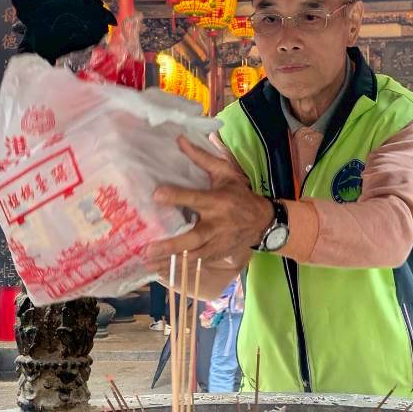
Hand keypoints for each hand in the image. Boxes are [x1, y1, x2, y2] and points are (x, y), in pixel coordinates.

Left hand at [146, 137, 274, 263]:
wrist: (263, 222)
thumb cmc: (240, 194)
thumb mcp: (226, 172)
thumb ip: (202, 158)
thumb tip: (180, 140)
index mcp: (218, 201)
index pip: (195, 199)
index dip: (176, 197)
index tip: (156, 195)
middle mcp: (217, 224)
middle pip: (194, 238)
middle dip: (172, 245)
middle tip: (150, 248)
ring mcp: (218, 243)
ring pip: (194, 256)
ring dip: (171, 262)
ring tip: (149, 264)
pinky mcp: (217, 255)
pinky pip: (196, 265)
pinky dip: (179, 269)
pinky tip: (161, 271)